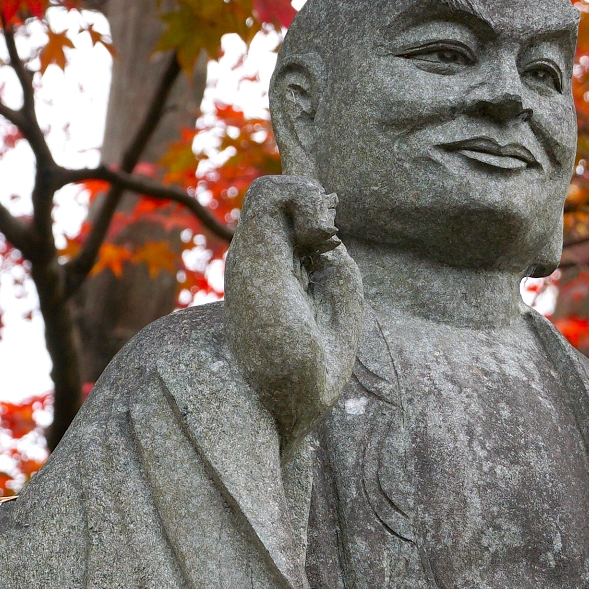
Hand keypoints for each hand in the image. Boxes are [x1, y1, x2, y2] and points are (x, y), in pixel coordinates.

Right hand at [224, 175, 364, 442]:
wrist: (288, 398)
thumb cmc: (317, 355)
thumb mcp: (337, 286)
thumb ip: (330, 246)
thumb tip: (328, 198)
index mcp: (278, 267)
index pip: (286, 212)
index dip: (313, 205)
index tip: (330, 238)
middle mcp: (260, 257)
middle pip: (281, 196)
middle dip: (314, 203)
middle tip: (328, 242)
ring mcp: (251, 254)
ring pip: (271, 189)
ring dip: (309, 199)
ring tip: (323, 238)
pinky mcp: (251, 254)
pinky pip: (269, 194)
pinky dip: (304, 200)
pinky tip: (320, 237)